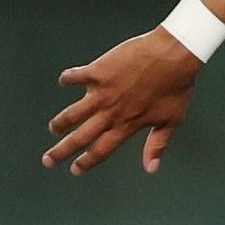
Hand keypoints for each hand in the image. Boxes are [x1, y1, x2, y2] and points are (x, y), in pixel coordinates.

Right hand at [43, 29, 199, 175]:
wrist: (173, 55)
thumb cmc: (176, 87)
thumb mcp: (172, 120)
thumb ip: (157, 145)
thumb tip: (151, 169)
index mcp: (127, 125)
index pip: (101, 150)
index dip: (86, 162)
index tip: (75, 169)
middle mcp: (110, 112)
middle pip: (80, 138)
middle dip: (61, 151)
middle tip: (48, 160)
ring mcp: (102, 92)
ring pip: (72, 113)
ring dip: (60, 122)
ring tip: (53, 128)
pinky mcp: (98, 71)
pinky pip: (75, 77)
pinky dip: (68, 79)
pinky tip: (65, 80)